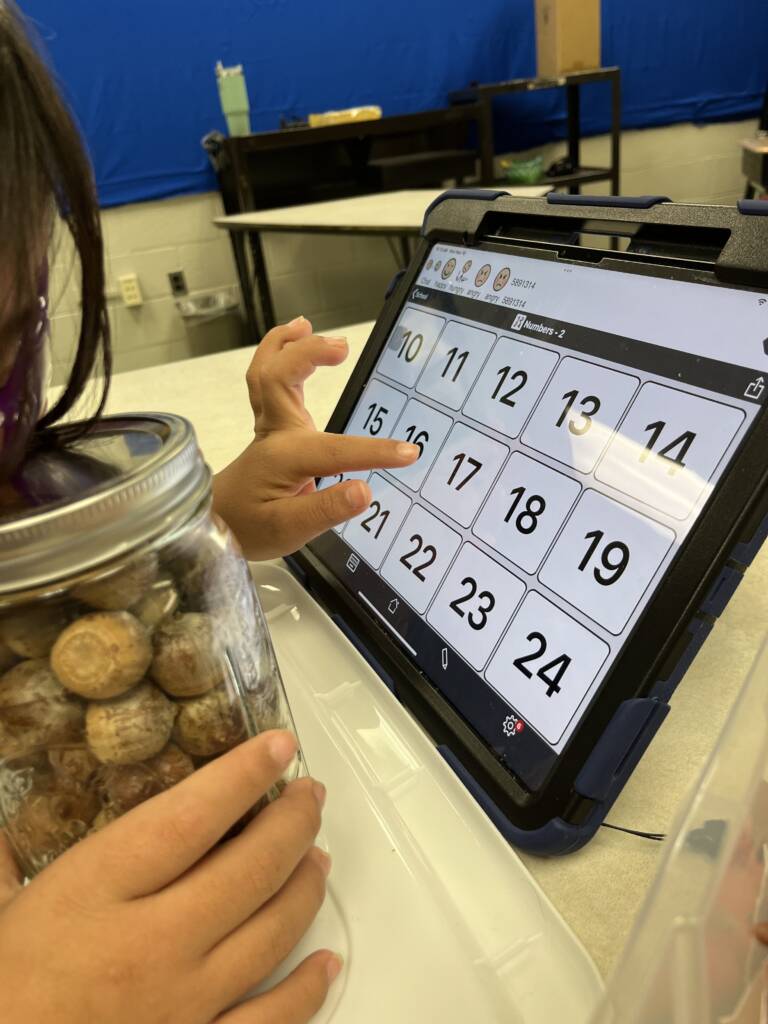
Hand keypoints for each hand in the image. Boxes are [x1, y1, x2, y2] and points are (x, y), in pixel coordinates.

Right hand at [0, 732, 339, 1023]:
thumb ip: (10, 856)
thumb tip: (13, 816)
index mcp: (96, 893)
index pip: (190, 818)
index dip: (242, 775)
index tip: (276, 746)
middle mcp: (148, 945)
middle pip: (249, 870)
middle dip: (293, 822)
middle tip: (309, 795)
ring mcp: (180, 1004)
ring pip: (271, 934)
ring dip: (305, 887)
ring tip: (316, 855)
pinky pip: (271, 1022)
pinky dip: (307, 990)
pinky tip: (326, 962)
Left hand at [212, 317, 418, 559]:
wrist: (216, 526)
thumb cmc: (250, 529)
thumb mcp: (287, 530)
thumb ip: (325, 510)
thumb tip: (363, 490)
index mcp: (284, 458)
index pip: (335, 451)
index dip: (374, 452)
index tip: (408, 454)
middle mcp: (275, 434)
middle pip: (277, 377)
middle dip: (307, 355)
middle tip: (342, 348)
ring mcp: (269, 427)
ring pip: (267, 372)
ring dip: (285, 343)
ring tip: (306, 324)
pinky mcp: (270, 427)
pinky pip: (268, 379)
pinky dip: (279, 352)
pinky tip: (296, 338)